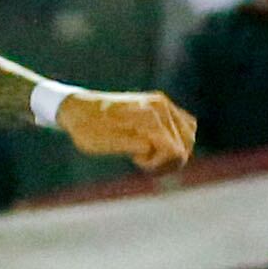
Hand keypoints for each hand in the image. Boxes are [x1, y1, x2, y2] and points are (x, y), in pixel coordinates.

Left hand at [58, 90, 195, 173]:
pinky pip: (185, 128)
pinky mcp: (163, 107)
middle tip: (140, 159)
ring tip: (147, 153)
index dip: (158, 164)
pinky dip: (175, 142)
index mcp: (148, 115)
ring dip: (173, 153)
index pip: (174, 150)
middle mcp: (161, 105)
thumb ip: (131, 144)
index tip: (136, 160)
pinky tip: (154, 146)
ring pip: (188, 137)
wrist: (78, 109)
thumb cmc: (87, 129)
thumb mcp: (102, 143)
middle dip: (166, 160)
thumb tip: (154, 147)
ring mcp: (164, 104)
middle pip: (185, 145)